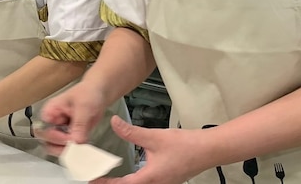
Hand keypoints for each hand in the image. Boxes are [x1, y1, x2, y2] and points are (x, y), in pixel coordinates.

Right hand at [38, 81, 108, 156]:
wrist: (99, 93)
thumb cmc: (88, 93)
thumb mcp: (83, 106)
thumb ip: (79, 124)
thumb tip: (76, 141)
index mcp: (50, 111)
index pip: (41, 129)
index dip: (52, 136)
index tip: (67, 137)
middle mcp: (53, 122)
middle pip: (46, 141)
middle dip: (60, 145)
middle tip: (75, 142)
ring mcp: (61, 131)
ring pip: (56, 147)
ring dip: (68, 149)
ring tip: (80, 142)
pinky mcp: (70, 136)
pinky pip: (68, 148)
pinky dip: (75, 149)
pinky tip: (84, 144)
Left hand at [92, 117, 207, 183]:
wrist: (208, 149)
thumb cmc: (186, 145)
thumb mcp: (154, 136)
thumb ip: (131, 131)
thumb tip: (114, 123)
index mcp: (150, 178)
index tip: (92, 180)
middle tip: (96, 178)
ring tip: (108, 178)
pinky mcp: (167, 181)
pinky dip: (133, 181)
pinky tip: (129, 175)